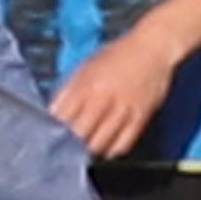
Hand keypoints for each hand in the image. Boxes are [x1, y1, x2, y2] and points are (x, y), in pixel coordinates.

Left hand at [51, 23, 187, 161]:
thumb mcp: (86, 67)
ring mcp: (123, 111)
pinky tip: (105, 148)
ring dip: (89, 150)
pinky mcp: (140, 119)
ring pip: (100, 145)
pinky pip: (122, 145)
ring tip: (84, 150)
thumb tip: (53, 114)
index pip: (62, 117)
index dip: (51, 131)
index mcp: (86, 85)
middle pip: (79, 135)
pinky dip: (110, 151)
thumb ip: (69, 90)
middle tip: (65, 149)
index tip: (47, 137)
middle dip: (69, 144)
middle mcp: (103, 100)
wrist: (153, 48)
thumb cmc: (117, 55)